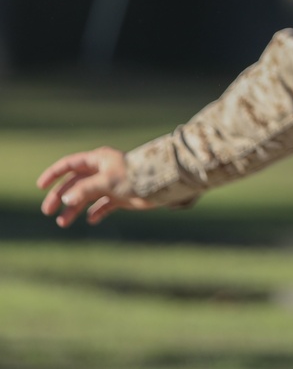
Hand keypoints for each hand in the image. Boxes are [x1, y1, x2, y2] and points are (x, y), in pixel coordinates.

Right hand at [37, 146, 156, 227]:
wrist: (161, 184)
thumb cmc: (134, 176)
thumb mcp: (106, 181)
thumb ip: (85, 190)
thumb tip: (65, 200)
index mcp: (97, 160)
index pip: (70, 164)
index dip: (54, 174)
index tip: (40, 186)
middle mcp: (102, 171)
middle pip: (74, 183)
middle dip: (60, 196)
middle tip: (49, 212)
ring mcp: (110, 184)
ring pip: (86, 196)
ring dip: (74, 208)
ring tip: (64, 223)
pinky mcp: (119, 197)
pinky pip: (102, 205)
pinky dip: (95, 213)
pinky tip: (92, 220)